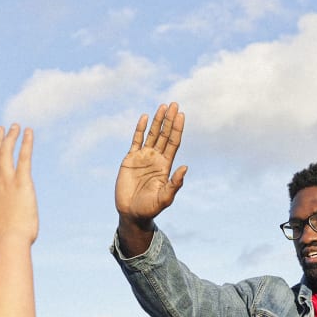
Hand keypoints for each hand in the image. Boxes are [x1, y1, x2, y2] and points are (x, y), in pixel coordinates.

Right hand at [0, 124, 37, 245]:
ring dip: (10, 137)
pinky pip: (23, 158)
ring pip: (5, 152)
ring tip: (16, 126)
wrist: (10, 241)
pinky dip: (26, 143)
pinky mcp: (22, 182)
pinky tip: (29, 133)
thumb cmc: (3, 233)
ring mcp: (6, 182)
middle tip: (1, 128)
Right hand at [115, 102, 186, 225]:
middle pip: (164, 134)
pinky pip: (136, 140)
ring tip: (163, 106)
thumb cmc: (150, 208)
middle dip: (169, 120)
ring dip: (157, 121)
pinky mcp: (130, 159)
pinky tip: (144, 117)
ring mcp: (143, 157)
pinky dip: (140, 129)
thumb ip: (175, 183)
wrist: (131, 213)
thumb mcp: (165, 197)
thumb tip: (185, 167)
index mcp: (166, 165)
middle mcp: (156, 158)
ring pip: (152, 134)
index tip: (181, 115)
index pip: (173, 142)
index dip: (177, 128)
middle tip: (174, 104)